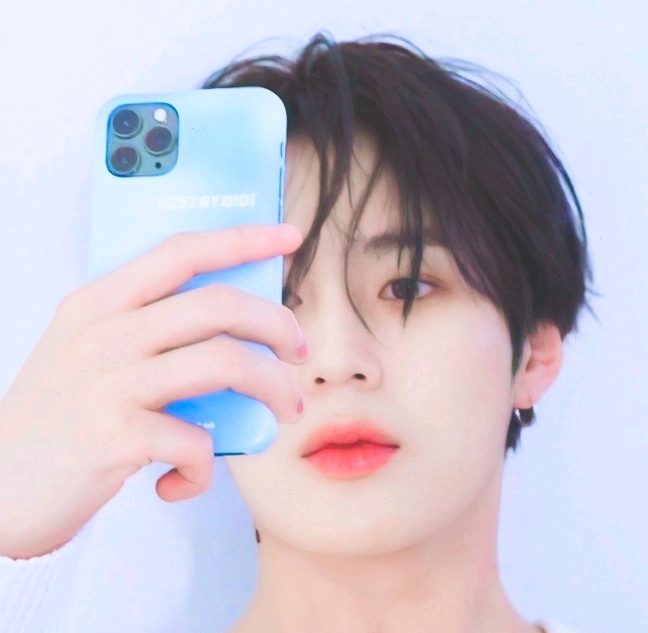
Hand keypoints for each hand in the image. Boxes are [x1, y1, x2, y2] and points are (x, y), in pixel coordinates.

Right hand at [0, 223, 306, 558]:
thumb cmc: (56, 418)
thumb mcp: (91, 355)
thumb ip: (152, 335)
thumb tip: (236, 336)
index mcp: (99, 303)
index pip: (182, 251)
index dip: (241, 239)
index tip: (287, 238)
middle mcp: (104, 334)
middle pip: (218, 305)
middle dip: (278, 325)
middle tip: (298, 353)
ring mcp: (108, 384)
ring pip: (223, 363)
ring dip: (272, 388)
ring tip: (283, 411)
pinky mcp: (113, 438)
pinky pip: (195, 443)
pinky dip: (205, 467)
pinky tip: (186, 477)